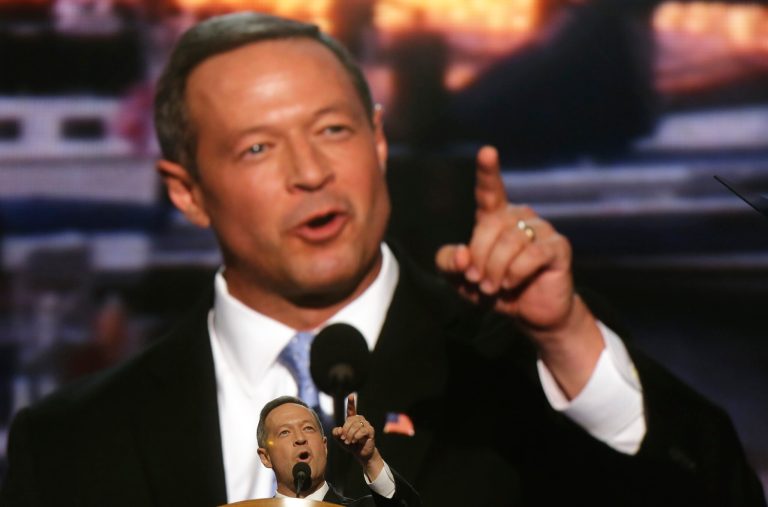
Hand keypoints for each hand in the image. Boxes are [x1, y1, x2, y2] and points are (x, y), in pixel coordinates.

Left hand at [332, 394, 383, 479]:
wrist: (361, 453)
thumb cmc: (351, 444)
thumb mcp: (340, 439)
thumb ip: (336, 433)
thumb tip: (339, 429)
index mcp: (352, 420)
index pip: (351, 409)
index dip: (351, 402)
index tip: (351, 395)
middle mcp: (360, 420)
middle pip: (350, 420)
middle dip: (345, 430)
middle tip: (344, 439)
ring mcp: (366, 424)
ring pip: (356, 426)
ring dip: (350, 435)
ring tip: (349, 442)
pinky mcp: (371, 431)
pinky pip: (362, 431)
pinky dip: (357, 436)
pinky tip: (355, 441)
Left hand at [435, 146, 603, 396]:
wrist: (530, 313)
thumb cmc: (495, 288)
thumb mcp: (461, 279)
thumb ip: (449, 263)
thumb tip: (463, 254)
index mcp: (495, 217)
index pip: (490, 190)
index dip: (488, 171)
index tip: (487, 152)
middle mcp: (520, 216)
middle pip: (489, 227)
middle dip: (478, 259)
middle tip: (477, 282)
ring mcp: (541, 229)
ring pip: (509, 243)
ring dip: (495, 271)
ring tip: (494, 287)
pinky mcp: (558, 247)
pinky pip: (531, 255)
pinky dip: (515, 274)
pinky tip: (512, 285)